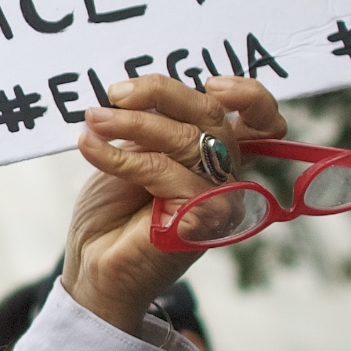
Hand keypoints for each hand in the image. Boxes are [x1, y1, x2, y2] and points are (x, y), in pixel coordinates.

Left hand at [63, 74, 286, 337]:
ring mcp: (218, 202)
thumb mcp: (134, 153)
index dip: (248, 96)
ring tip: (94, 119)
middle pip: (214, 119)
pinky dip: (120, 155)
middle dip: (162, 94)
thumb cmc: (112, 213)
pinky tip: (90, 148)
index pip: (260, 122)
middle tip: (116, 94)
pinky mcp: (199, 222)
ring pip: (188, 141)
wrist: (91, 268)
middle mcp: (227, 179)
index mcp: (218, 158)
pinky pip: (164, 172)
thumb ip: (156, 125)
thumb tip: (146, 90)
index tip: (210, 82)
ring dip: (133, 124)